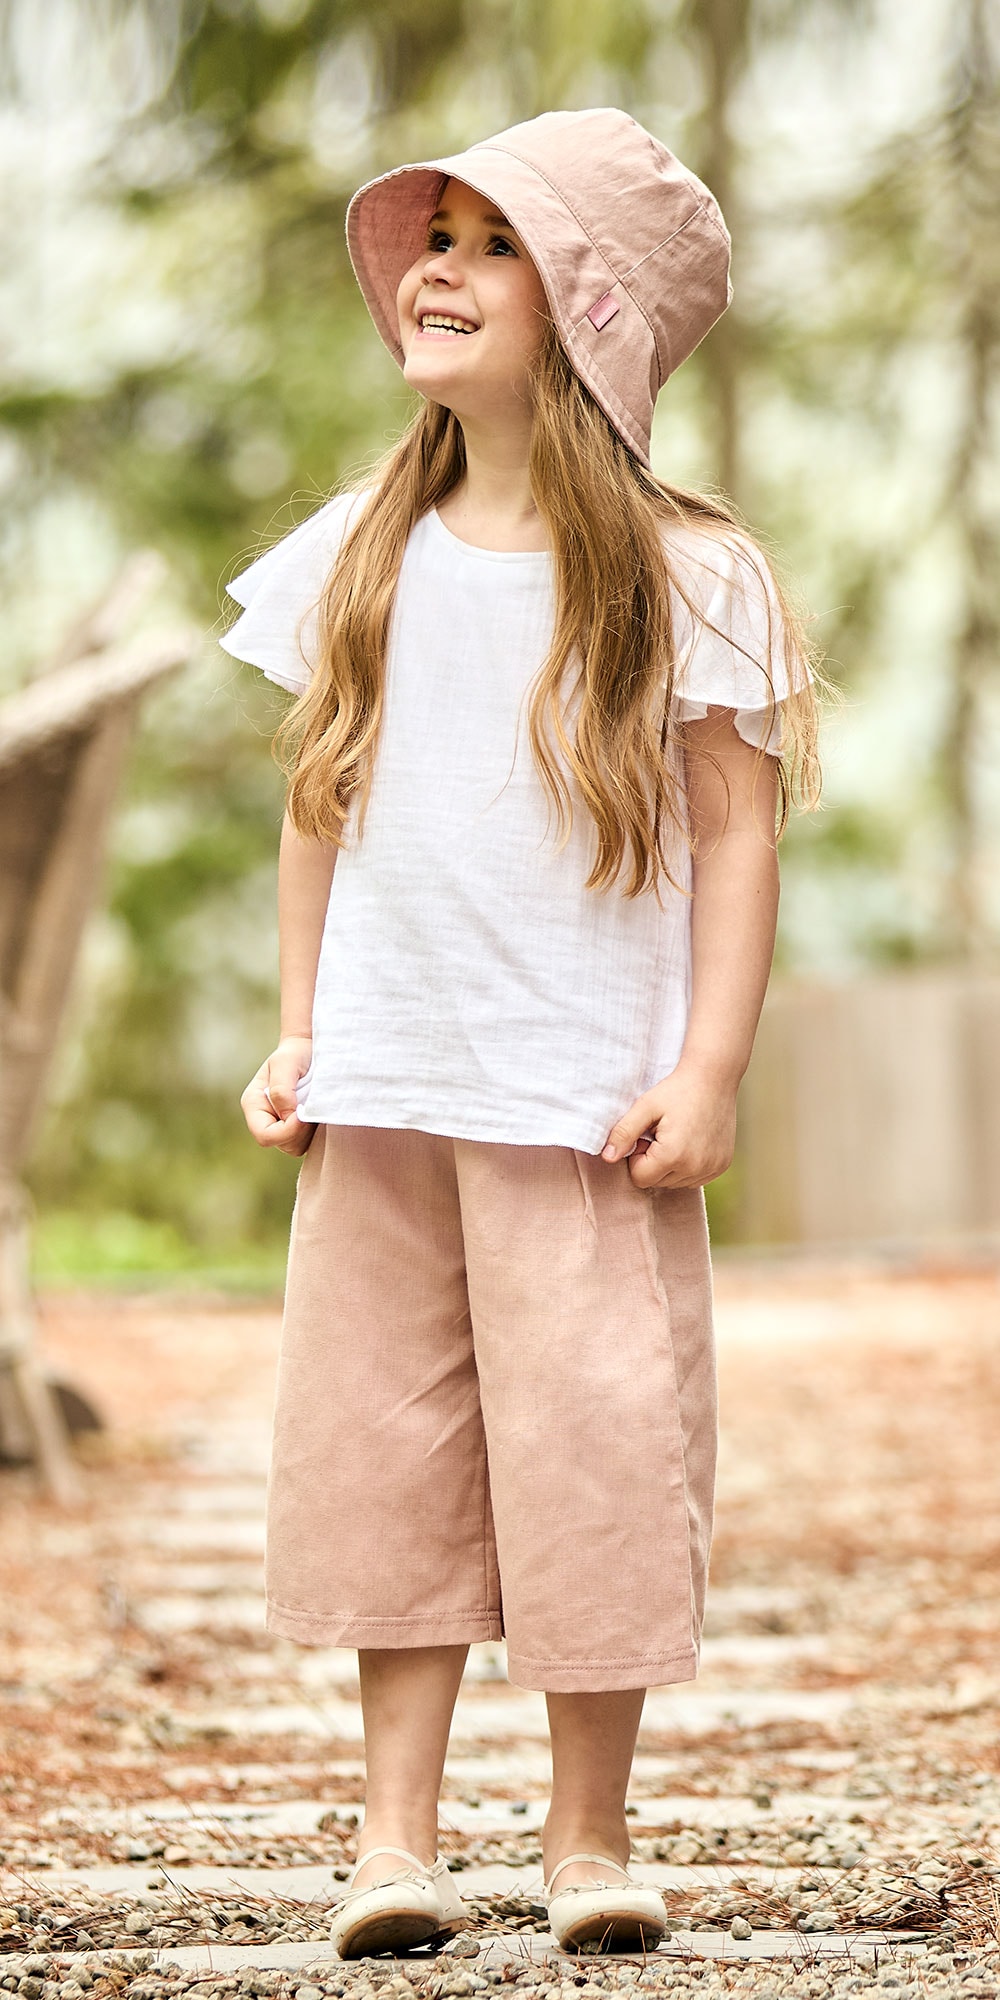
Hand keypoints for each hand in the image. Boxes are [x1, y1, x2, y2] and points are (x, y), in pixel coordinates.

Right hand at [241, 1035, 315, 1155]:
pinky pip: (307, 1142)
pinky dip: (314, 1131)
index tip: (302, 1112)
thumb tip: (287, 1115)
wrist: (309, 1049)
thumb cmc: (295, 1053)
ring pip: (295, 1147)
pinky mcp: (298, 1128)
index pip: (264, 1135)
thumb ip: (282, 1089)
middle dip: (299, 1130)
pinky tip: (318, 1111)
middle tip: (311, 1106)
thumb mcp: (285, 1063)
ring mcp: (281, 1124)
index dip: (286, 1130)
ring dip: (308, 1131)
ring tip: (313, 1105)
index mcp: (254, 1104)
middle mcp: (265, 1118)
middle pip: (281, 1144)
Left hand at [601, 1060, 737, 1190]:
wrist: (714, 1078)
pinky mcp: (721, 1166)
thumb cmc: (677, 1090)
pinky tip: (691, 1141)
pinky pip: (693, 1179)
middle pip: (658, 1182)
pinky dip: (687, 1165)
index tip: (647, 1134)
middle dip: (653, 1161)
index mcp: (674, 1155)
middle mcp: (695, 1167)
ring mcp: (712, 1169)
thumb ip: (623, 1133)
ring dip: (670, 1164)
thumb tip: (607, 1158)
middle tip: (661, 1133)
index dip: (637, 1157)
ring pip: (675, 1183)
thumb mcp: (645, 1107)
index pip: (640, 1178)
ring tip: (677, 1135)